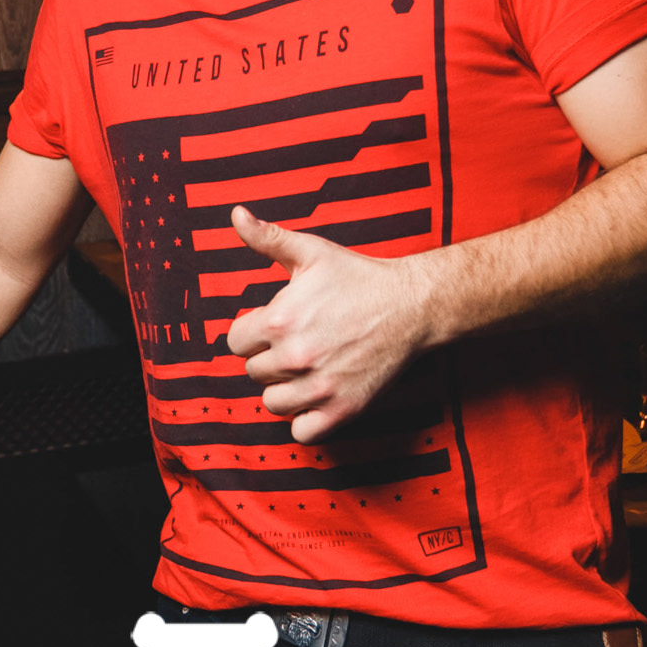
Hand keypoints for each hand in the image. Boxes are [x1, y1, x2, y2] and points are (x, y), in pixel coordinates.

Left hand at [222, 205, 427, 443]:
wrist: (411, 305)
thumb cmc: (358, 277)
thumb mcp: (310, 252)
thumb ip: (267, 237)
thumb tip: (236, 214)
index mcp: (279, 319)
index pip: (235, 343)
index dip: (252, 333)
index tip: (273, 327)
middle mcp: (295, 356)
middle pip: (254, 372)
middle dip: (270, 358)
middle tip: (299, 343)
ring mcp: (319, 386)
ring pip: (273, 403)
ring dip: (285, 389)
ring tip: (307, 369)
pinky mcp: (343, 409)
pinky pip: (302, 433)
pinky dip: (305, 420)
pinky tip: (317, 396)